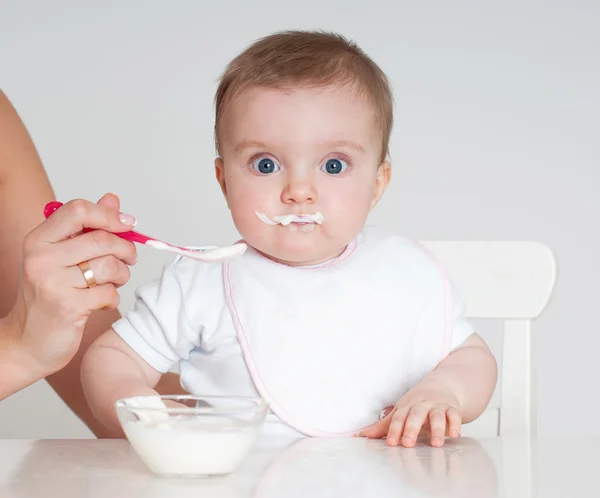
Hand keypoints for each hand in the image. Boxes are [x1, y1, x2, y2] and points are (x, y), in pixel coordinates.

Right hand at [10, 194, 136, 375]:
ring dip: (122, 275)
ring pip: (110, 266)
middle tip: (128, 259)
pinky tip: (100, 302)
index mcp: (39, 240)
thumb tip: (112, 199)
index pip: (78, 210)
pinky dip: (113, 298)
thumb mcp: (61, 256)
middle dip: (126, 249)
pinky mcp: (68, 307)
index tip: (127, 225)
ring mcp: (53, 283)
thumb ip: (87, 227)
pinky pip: (110, 293)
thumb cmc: (48, 295)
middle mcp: (41, 258)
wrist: (28, 342)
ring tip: (112, 282)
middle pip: (102, 239)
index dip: (109, 215)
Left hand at [359, 382, 461, 447]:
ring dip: (437, 429)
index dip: (394, 430)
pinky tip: (454, 435)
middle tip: (408, 444)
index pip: (398, 418)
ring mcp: (437, 406)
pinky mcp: (452, 408)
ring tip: (436, 444)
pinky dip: (455, 424)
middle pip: (416, 415)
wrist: (440, 385)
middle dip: (412, 429)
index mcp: (406, 406)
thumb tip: (360, 436)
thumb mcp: (400, 411)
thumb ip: (383, 426)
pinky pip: (454, 415)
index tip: (391, 443)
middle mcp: (421, 405)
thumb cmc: (416, 403)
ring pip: (437, 416)